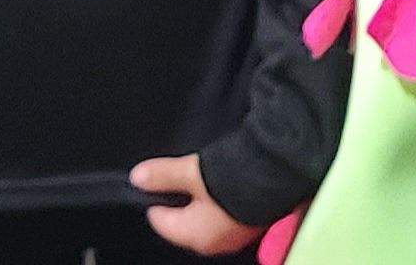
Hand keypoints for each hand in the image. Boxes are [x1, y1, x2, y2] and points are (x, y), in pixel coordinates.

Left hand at [131, 154, 261, 254]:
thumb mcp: (191, 172)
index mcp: (194, 236)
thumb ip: (163, 175)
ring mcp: (235, 237)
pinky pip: (225, 218)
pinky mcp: (251, 226)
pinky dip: (221, 204)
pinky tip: (226, 185)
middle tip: (182, 177)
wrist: (278, 174)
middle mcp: (214, 243)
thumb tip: (137, 178)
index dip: (155, 199)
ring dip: (202, 203)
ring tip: (205, 178)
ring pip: (205, 221)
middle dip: (180, 203)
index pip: (161, 221)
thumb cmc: (232, 179)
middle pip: (183, 224)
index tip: (157, 181)